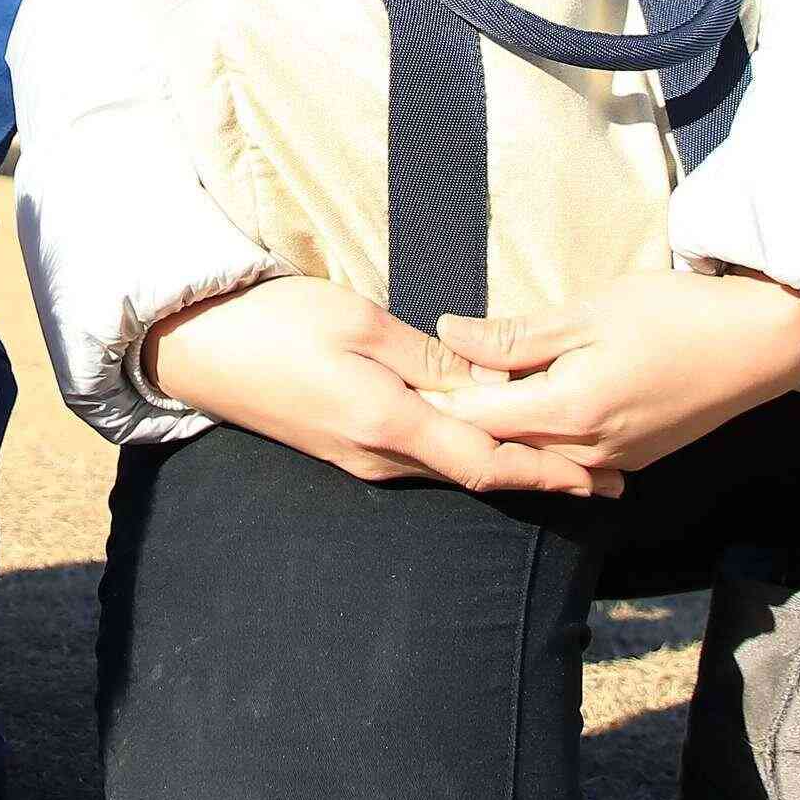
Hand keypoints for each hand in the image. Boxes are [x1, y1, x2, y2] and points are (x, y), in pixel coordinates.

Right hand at [144, 274, 627, 499]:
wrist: (196, 347)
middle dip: (541, 475)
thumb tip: (488, 385)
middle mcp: (378, 456)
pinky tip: (488, 437)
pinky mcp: (345, 447)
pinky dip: (467, 453)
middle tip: (603, 474)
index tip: (596, 478)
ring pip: (449, 467)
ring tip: (564, 459)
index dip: (546, 474)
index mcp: (388, 423)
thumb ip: (428, 357)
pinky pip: (421, 458)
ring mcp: (359, 458)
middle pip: (475, 473)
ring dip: (507, 465)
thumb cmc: (275, 322)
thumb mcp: (359, 321)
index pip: (486, 462)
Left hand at [375, 267, 799, 474]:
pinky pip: (570, 457)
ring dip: (500, 428)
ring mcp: (615, 460)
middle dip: (460, 417)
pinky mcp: (635, 458)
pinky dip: (541, 435)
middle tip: (420, 384)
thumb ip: (517, 335)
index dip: (434, 396)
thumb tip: (450, 335)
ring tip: (469, 392)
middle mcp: (588, 449)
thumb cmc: (675, 313)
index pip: (477, 415)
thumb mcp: (590, 310)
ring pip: (534, 454)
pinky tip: (528, 407)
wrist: (761, 344)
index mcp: (570, 409)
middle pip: (500, 443)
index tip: (398, 376)